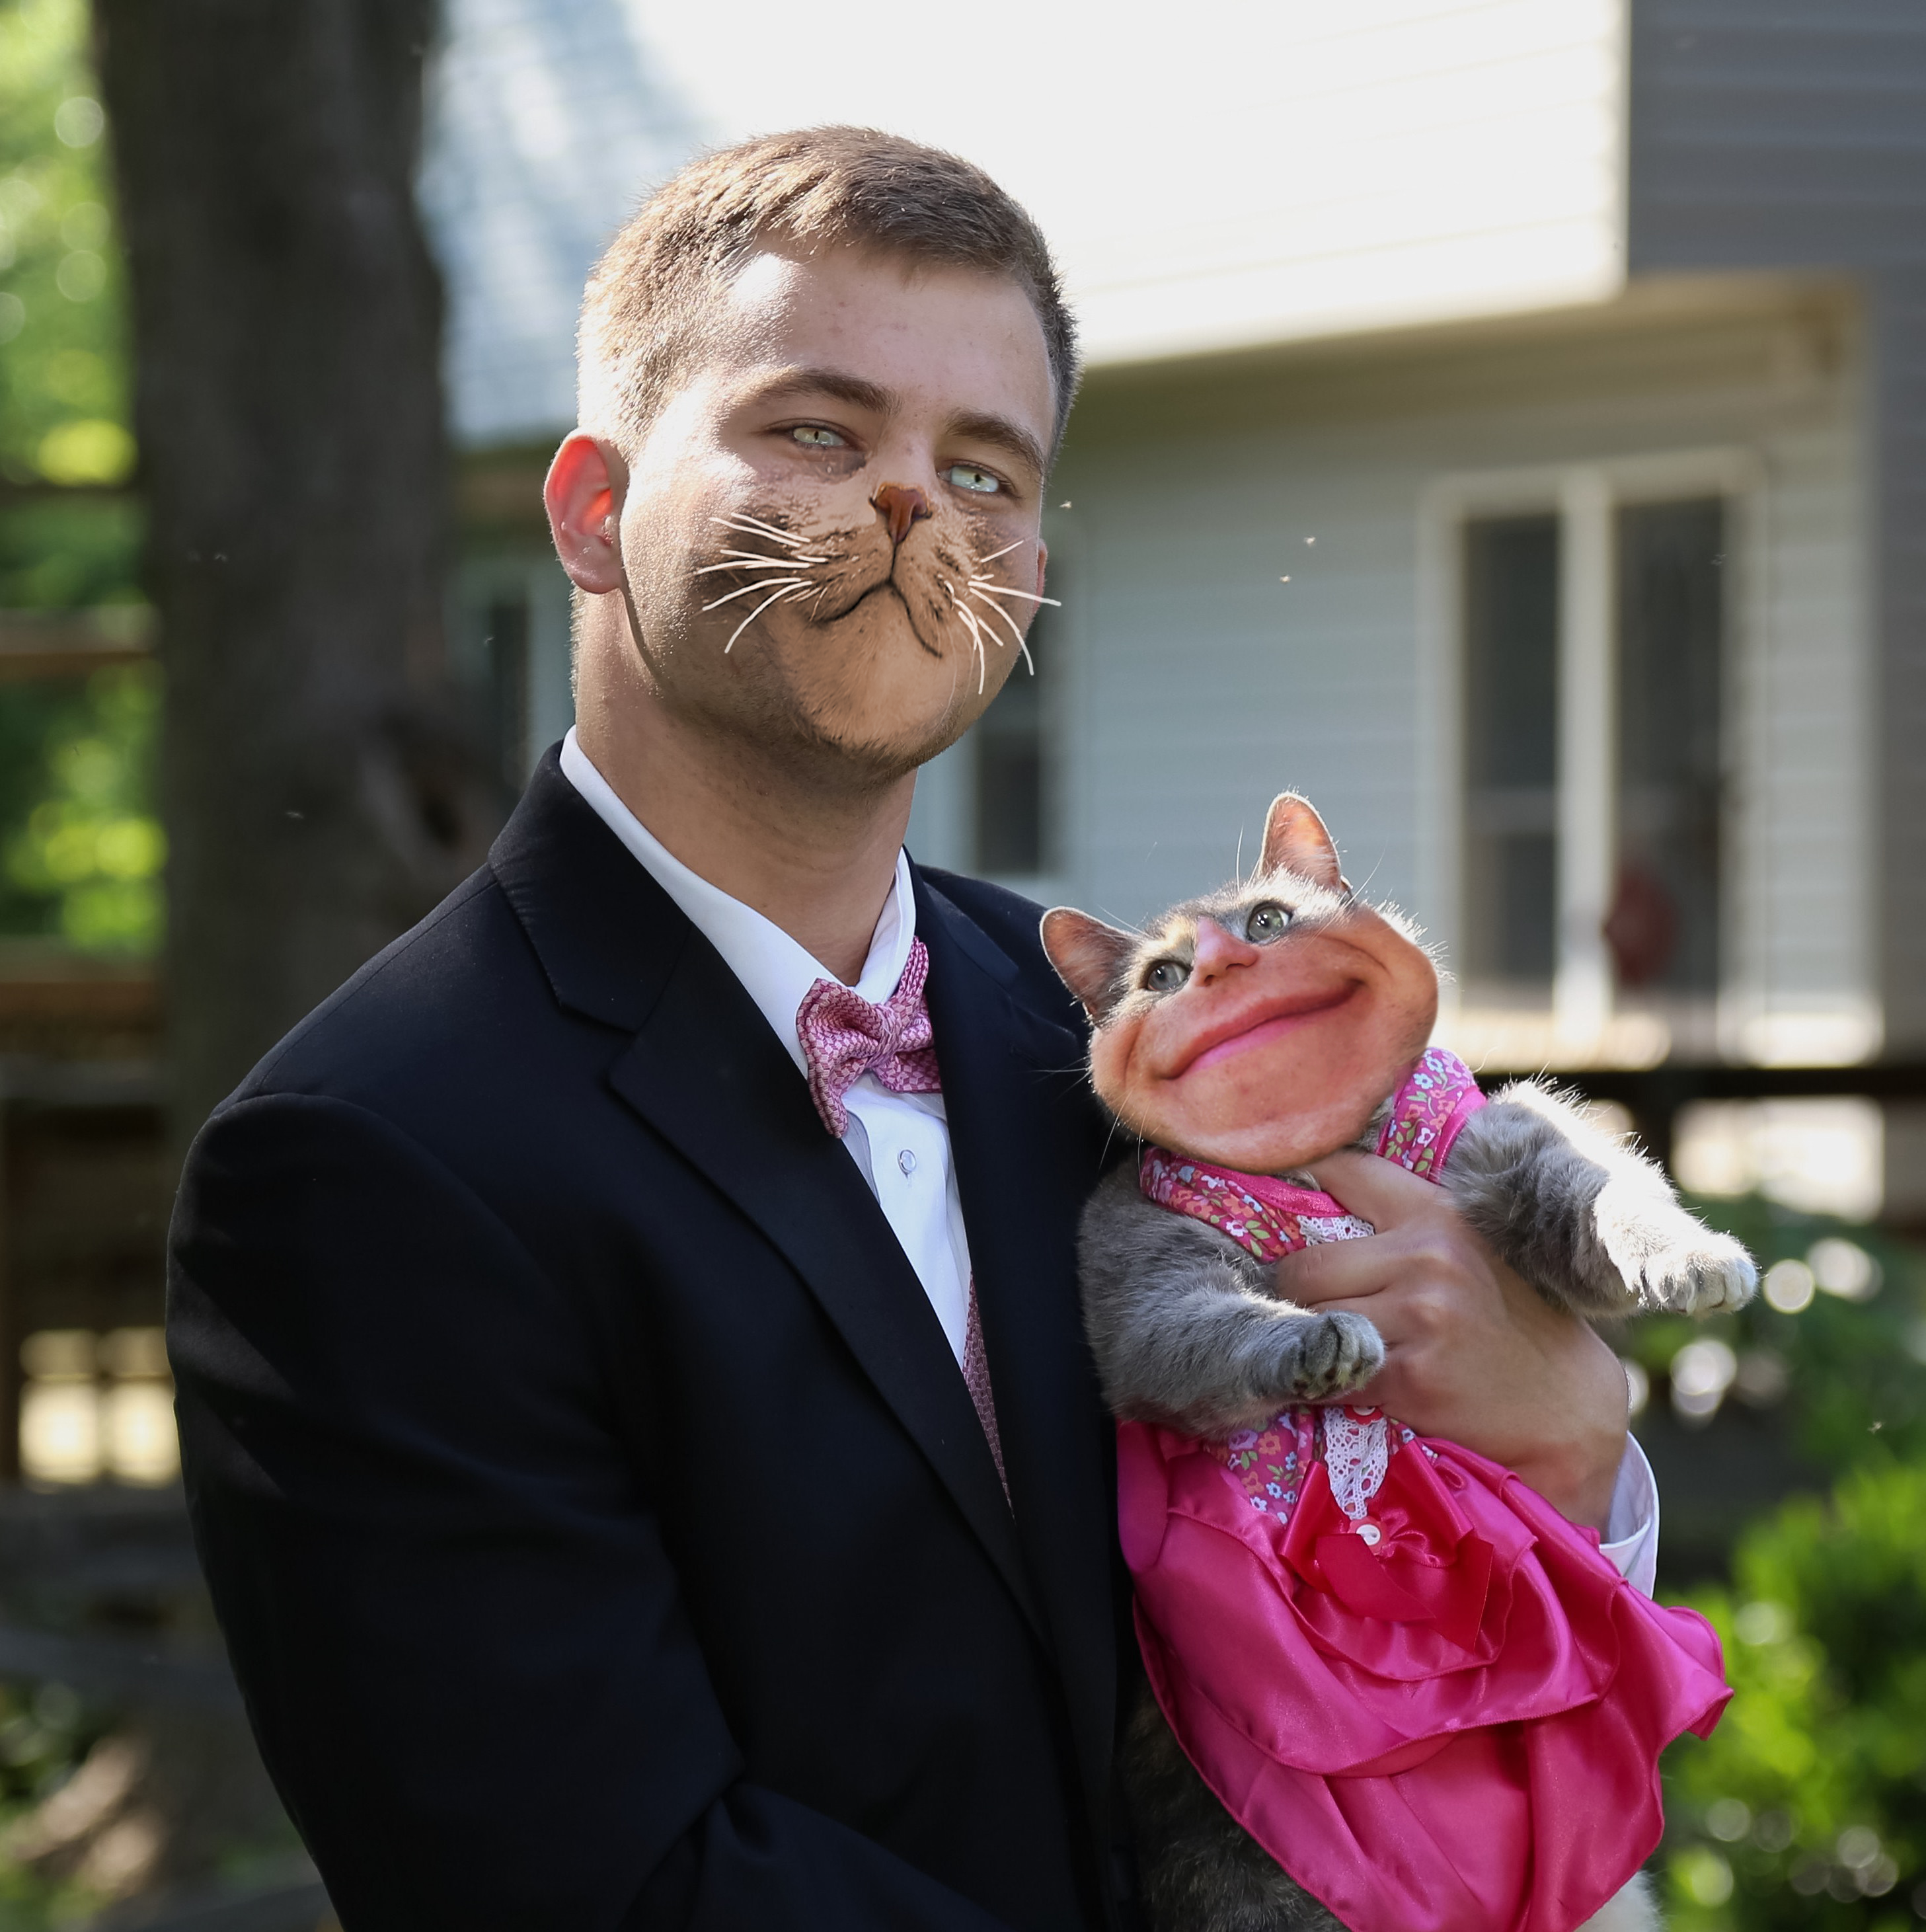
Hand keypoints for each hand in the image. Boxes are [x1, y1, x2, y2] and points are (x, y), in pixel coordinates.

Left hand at [1272, 1150, 1628, 1530]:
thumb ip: (1410, 1221)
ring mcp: (1420, 1318)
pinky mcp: (1411, 1377)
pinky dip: (1318, 1380)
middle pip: (1305, 1263)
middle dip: (1290, 1288)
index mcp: (1441, 1214)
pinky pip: (1330, 1370)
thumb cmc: (1514, 1322)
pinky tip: (1327, 1381)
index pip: (1345, 1171)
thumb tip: (1317, 1186)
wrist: (1566, 1409)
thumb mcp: (1475, 1248)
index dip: (1300, 1177)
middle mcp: (1429, 1258)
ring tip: (1313, 1343)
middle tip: (1291, 1306)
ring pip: (1311, 1318)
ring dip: (1303, 1336)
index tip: (1270, 1190)